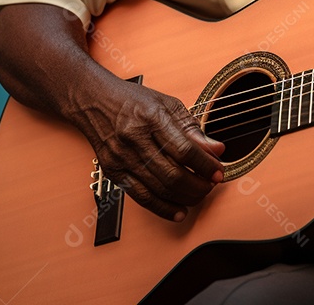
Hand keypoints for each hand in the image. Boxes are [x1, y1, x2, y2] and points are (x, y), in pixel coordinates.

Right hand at [70, 78, 225, 220]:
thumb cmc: (134, 101)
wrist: (94, 101)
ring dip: (185, 197)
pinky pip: (141, 198)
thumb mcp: (168, 104)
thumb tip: (216, 150)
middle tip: (211, 184)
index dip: (206, 165)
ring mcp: (121, 158)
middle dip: (198, 185)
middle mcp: (134, 139)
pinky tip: (179, 211)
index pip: (184, 149)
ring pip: (159, 189)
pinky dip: (163, 208)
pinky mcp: (113, 172)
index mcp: (151, 118)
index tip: (219, 171)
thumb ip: (192, 128)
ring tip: (199, 194)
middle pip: (172, 174)